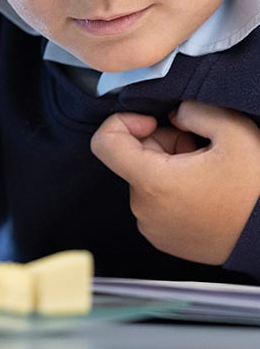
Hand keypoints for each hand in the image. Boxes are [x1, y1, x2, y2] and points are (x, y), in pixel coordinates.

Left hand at [91, 101, 259, 263]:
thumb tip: (174, 115)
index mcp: (153, 183)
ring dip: (170, 165)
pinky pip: (155, 200)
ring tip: (206, 170)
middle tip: (198, 147)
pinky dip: (173, 188)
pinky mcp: (163, 239)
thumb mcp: (233, 132)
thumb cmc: (254, 192)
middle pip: (132, 157)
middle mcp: (144, 209)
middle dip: (162, 143)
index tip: (151, 121)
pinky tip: (203, 189)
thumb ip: (194, 109)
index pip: (104, 143)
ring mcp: (152, 228)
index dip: (123, 121)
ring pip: (146, 177)